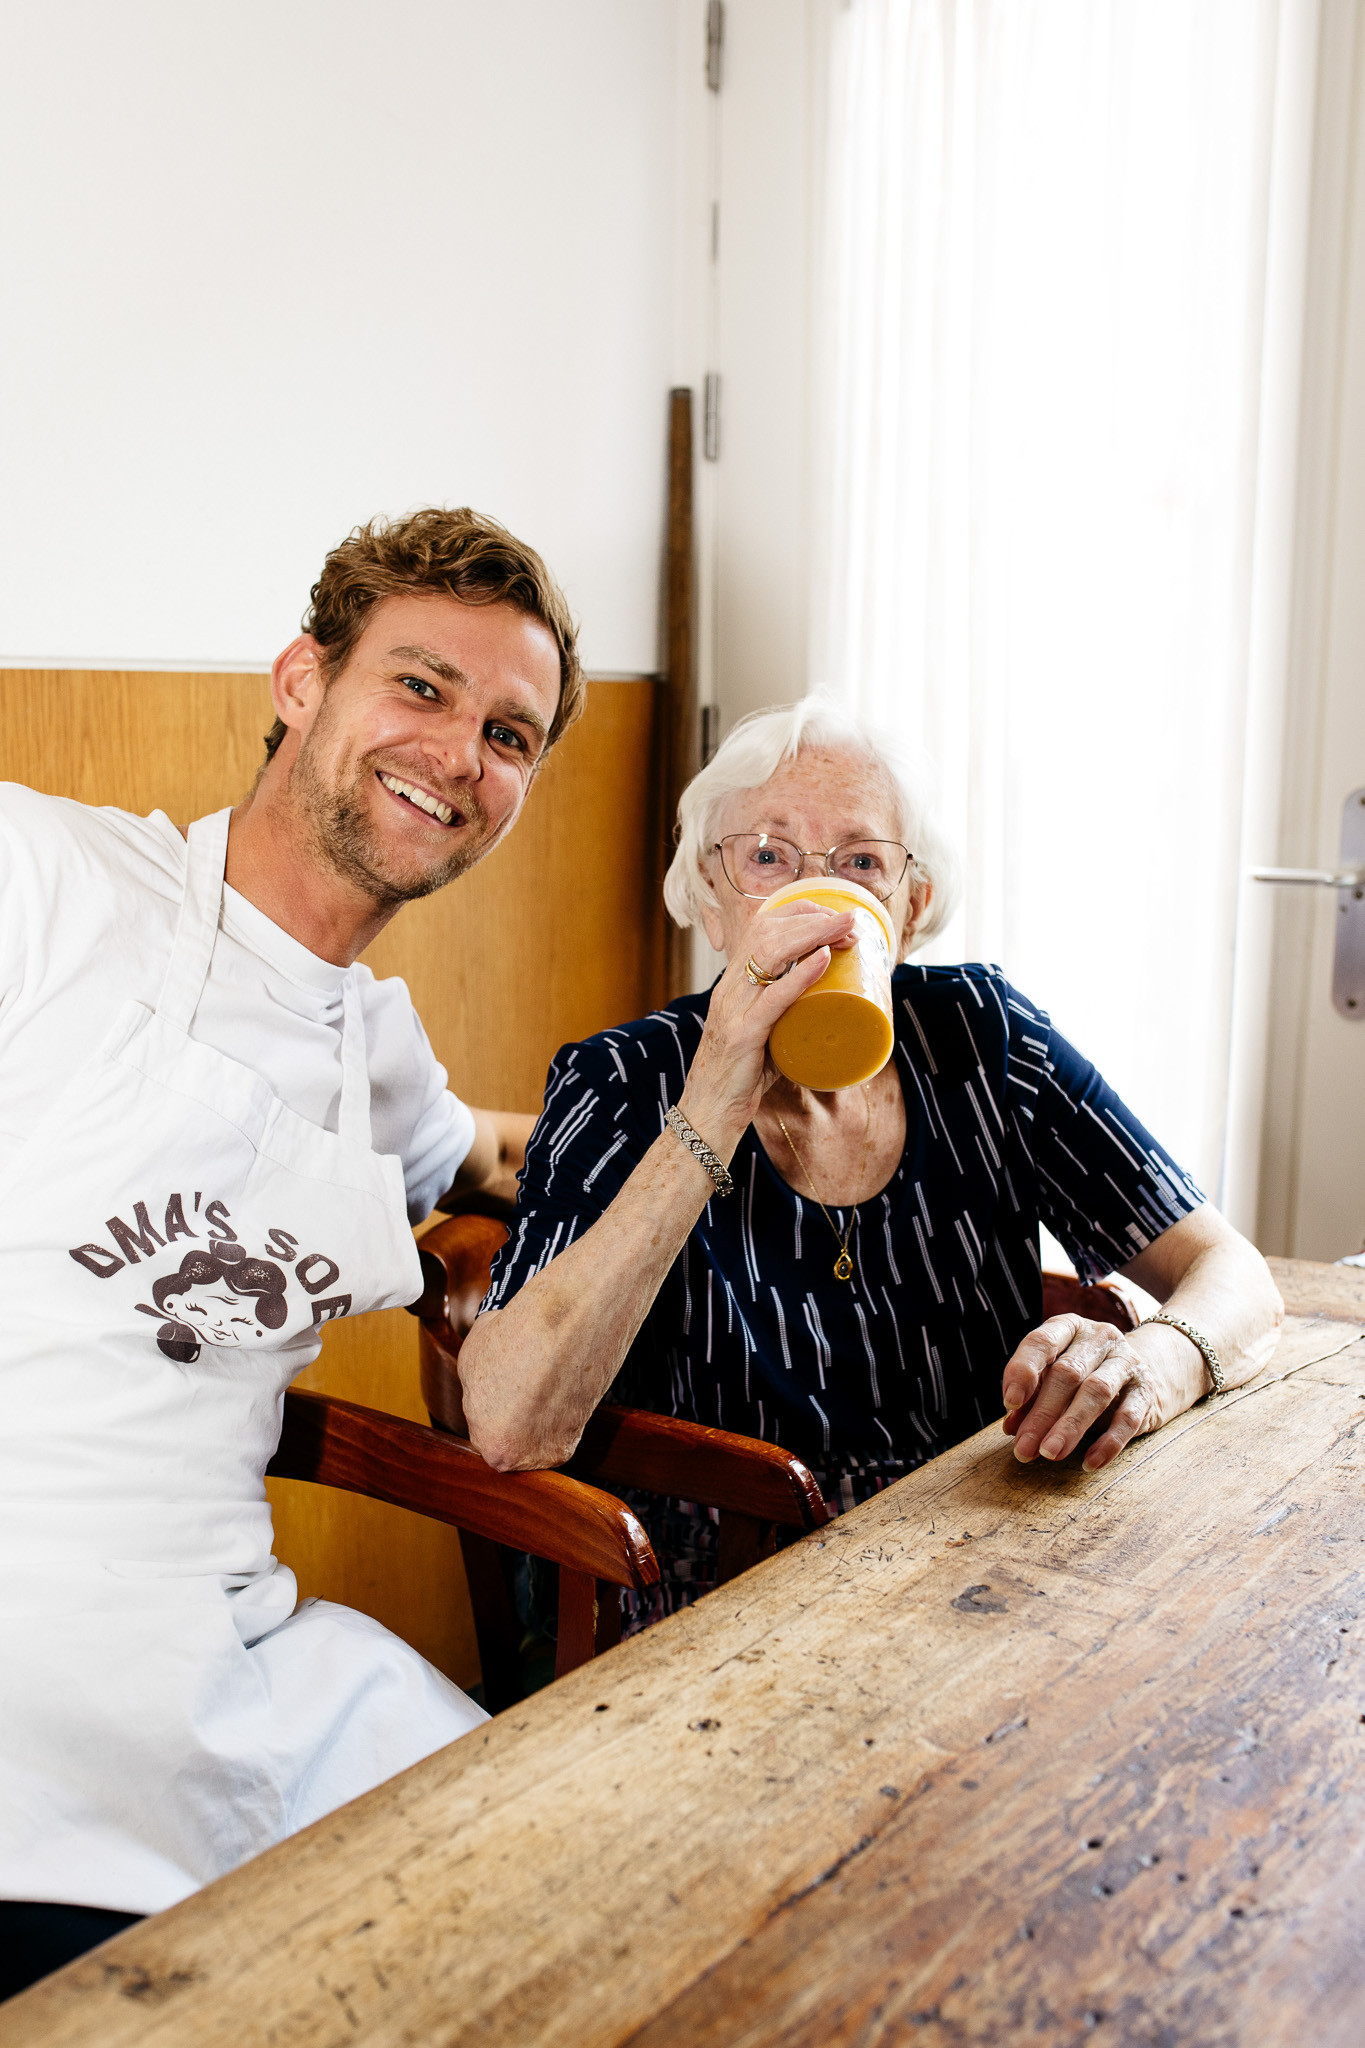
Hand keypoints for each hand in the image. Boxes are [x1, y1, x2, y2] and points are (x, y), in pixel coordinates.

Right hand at [678, 898, 855, 1155]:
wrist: (707, 1113)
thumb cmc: (741, 1076)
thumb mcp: (765, 1033)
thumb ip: (789, 1016)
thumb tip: (834, 1008)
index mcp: (735, 983)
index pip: (762, 926)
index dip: (801, 912)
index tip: (837, 918)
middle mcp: (731, 988)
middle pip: (768, 931)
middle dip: (814, 918)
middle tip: (852, 923)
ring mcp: (733, 1010)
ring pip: (769, 954)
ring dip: (813, 935)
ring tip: (845, 932)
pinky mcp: (741, 1037)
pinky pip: (771, 999)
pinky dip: (799, 975)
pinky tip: (822, 960)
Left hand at [1001, 1315, 1165, 1471]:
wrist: (1141, 1376)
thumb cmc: (1084, 1376)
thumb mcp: (1054, 1378)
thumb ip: (1031, 1398)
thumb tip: (1012, 1428)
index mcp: (1068, 1327)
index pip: (1042, 1342)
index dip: (1023, 1371)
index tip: (1010, 1402)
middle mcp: (1099, 1337)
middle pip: (1067, 1373)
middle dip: (1042, 1413)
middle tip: (1025, 1447)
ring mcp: (1127, 1361)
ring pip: (1096, 1392)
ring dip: (1070, 1426)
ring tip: (1050, 1452)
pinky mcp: (1146, 1390)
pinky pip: (1128, 1417)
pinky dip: (1108, 1442)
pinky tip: (1090, 1462)